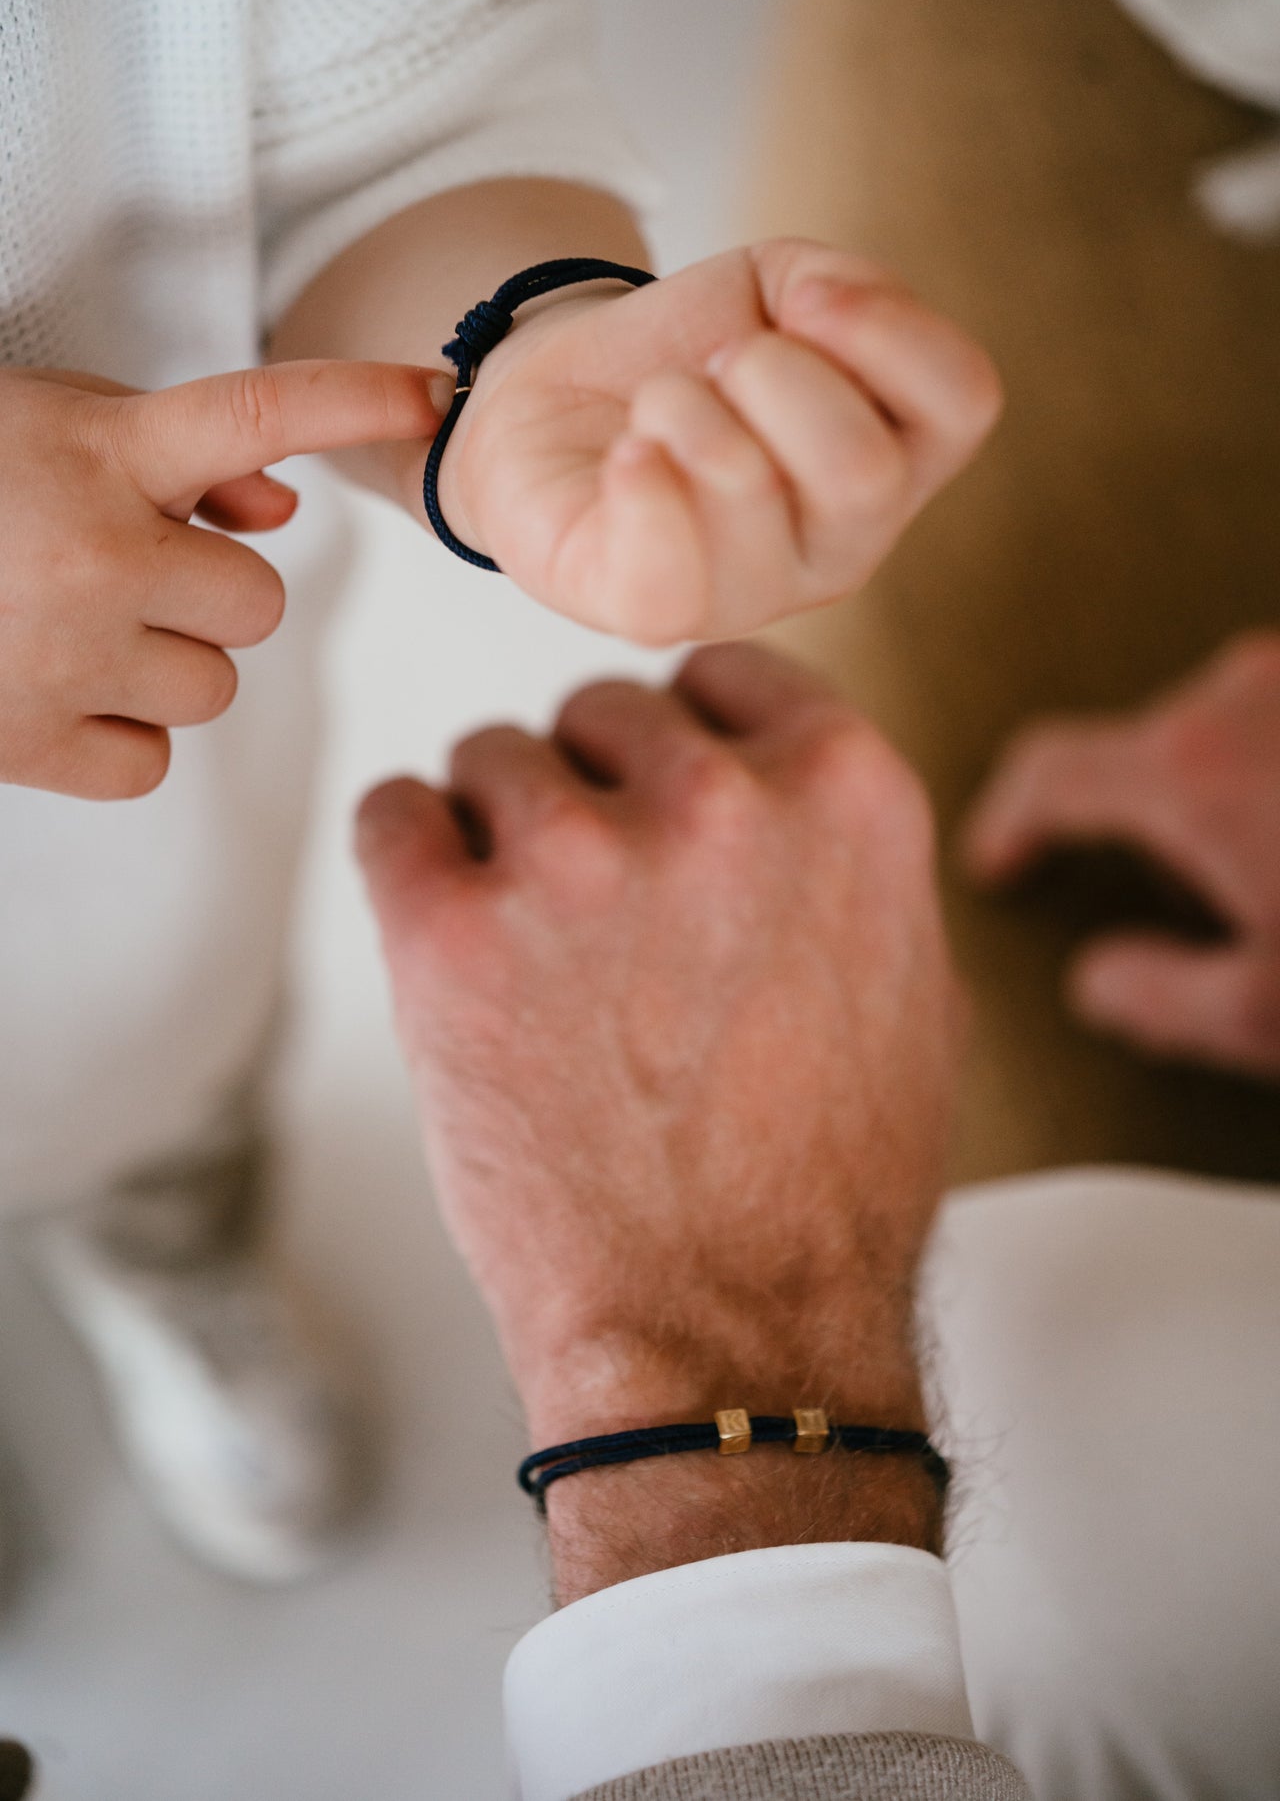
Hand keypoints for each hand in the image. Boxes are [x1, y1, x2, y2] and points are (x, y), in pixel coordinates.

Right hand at [0, 360, 446, 797]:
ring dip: (162, 662)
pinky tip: (51, 689)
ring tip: (65, 626)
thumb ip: (176, 459)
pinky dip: (118, 736)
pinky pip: (150, 760)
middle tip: (121, 573)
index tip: (434, 393)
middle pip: (258, 606)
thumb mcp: (48, 426)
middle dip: (207, 593)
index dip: (355, 398)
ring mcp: (63, 656)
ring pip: (211, 686)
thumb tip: (279, 511)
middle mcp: (96, 553)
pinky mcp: (28, 743)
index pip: (258, 411)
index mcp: (99, 450)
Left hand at [357, 643, 963, 1591]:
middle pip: (597, 711)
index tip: (661, 802)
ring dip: (498, 835)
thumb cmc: (826, 1181)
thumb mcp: (912, 981)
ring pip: (489, 758)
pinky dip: (409, 859)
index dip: (685, 741)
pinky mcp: (450, 932)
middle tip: (601, 911)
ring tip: (535, 953)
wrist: (730, 1332)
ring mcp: (576, 860)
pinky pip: (391, 811)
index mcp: (843, 791)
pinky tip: (451, 935)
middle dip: (594, 795)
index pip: (719, 674)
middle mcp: (714, 800)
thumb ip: (837, 853)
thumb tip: (771, 786)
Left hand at [438, 239, 1000, 643]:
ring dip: (685, 406)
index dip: (887, 326)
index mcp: (899, 464)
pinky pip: (667, 581)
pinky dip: (642, 489)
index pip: (963, 403)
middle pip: (863, 472)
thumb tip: (824, 306)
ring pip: (752, 493)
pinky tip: (628, 452)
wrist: (562, 400)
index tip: (801, 297)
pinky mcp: (653, 615)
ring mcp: (753, 597)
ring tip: (658, 404)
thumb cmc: (690, 355)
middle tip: (717, 364)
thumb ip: (843, 281)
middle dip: (772, 375)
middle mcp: (843, 548)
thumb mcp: (779, 285)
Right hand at [963, 634, 1279, 1076]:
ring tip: (1273, 874)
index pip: (1047, 774)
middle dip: (1143, 824)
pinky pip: (1276, 717)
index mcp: (1187, 771)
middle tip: (1189, 904)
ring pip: (1217, 727)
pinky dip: (1271, 771)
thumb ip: (1158, 999)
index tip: (995, 859)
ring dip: (1219, 794)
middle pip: (1138, 751)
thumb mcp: (1270, 1012)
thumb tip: (1097, 985)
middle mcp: (1241, 697)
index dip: (1005, 822)